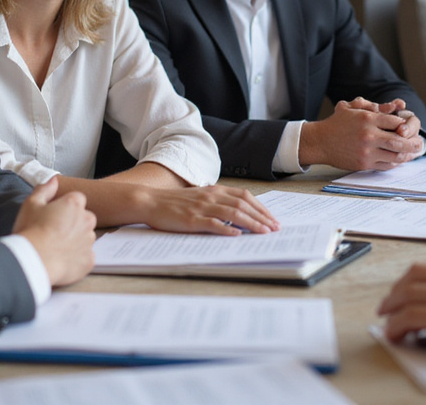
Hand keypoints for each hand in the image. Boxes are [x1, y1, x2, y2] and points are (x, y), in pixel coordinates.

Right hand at [13, 177, 96, 286]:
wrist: (33, 260)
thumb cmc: (30, 231)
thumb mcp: (31, 204)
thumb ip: (45, 189)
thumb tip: (54, 180)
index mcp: (74, 203)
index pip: (76, 199)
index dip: (64, 208)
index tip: (53, 216)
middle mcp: (87, 219)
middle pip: (84, 218)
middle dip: (73, 223)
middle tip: (54, 232)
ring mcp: (89, 240)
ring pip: (85, 237)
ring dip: (75, 241)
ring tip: (56, 247)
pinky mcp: (89, 260)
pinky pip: (86, 257)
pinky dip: (77, 259)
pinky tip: (61, 259)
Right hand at [138, 185, 280, 235]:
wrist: (150, 202)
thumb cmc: (175, 203)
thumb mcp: (200, 197)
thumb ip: (217, 202)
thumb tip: (238, 214)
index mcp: (215, 190)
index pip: (245, 197)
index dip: (261, 208)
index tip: (272, 219)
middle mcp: (211, 196)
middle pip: (243, 205)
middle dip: (262, 217)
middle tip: (275, 228)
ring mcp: (202, 207)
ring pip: (233, 214)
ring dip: (251, 223)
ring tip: (263, 232)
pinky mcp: (191, 220)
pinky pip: (213, 224)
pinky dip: (227, 229)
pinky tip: (237, 235)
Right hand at [299, 98, 424, 170]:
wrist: (320, 142)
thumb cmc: (338, 123)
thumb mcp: (352, 107)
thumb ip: (373, 105)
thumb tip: (396, 106)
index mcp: (367, 119)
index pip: (396, 122)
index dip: (405, 124)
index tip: (408, 127)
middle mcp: (368, 136)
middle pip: (399, 141)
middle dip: (413, 143)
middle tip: (420, 143)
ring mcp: (367, 152)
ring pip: (395, 155)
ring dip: (407, 155)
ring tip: (413, 153)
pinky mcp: (364, 164)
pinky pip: (386, 165)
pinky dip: (396, 162)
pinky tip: (399, 159)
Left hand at [377, 259, 425, 364]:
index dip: (409, 283)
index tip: (403, 294)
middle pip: (412, 277)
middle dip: (395, 292)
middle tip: (388, 306)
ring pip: (407, 295)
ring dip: (391, 309)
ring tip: (387, 321)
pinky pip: (410, 316)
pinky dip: (396, 325)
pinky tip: (394, 334)